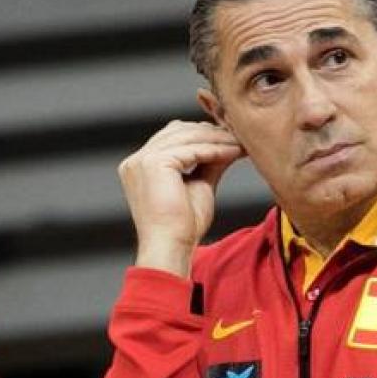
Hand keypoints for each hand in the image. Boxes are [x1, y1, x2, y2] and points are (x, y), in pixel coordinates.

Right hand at [117, 120, 242, 277]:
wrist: (171, 246)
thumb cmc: (182, 227)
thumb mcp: (198, 186)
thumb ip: (207, 163)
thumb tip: (227, 143)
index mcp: (140, 166)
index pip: (172, 137)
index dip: (202, 136)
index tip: (230, 139)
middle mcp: (136, 160)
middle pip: (179, 131)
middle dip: (211, 133)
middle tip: (239, 138)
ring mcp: (142, 160)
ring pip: (187, 137)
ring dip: (217, 139)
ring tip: (240, 144)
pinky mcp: (154, 163)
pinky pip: (192, 149)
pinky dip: (215, 149)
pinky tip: (234, 152)